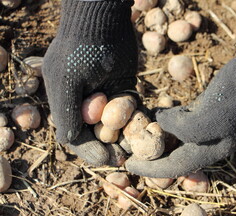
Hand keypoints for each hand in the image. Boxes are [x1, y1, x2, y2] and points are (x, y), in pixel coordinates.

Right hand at [43, 0, 136, 164]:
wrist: (103, 17)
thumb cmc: (81, 48)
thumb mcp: (66, 82)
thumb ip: (67, 112)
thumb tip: (68, 142)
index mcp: (66, 101)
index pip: (75, 135)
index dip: (90, 150)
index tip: (107, 158)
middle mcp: (86, 101)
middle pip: (98, 132)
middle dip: (112, 145)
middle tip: (127, 156)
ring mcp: (106, 94)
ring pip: (118, 123)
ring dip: (128, 135)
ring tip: (140, 145)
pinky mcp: (124, 85)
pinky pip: (132, 107)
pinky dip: (139, 117)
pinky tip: (148, 126)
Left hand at [125, 38, 235, 177]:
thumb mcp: (211, 117)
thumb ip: (182, 126)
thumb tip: (158, 121)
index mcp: (208, 151)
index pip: (174, 167)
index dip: (150, 169)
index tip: (128, 165)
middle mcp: (206, 142)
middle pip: (173, 154)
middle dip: (151, 153)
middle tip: (128, 146)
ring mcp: (207, 126)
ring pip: (176, 136)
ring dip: (157, 134)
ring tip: (138, 129)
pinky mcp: (206, 109)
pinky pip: (182, 119)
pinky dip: (168, 118)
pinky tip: (158, 111)